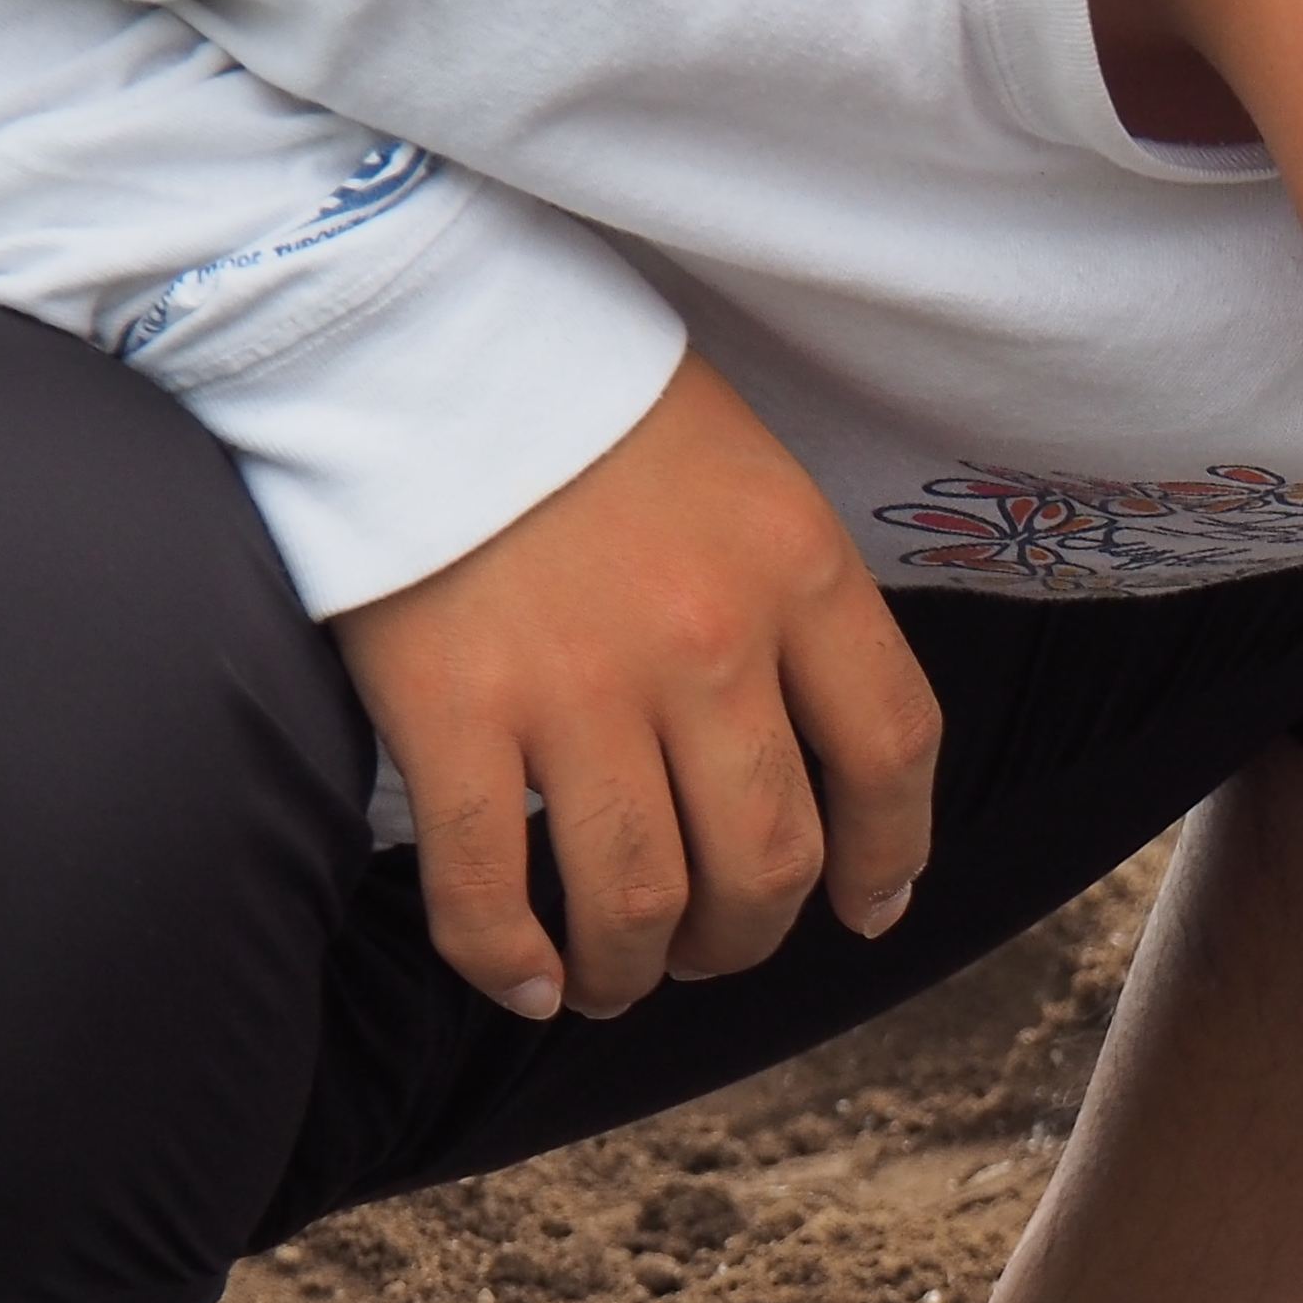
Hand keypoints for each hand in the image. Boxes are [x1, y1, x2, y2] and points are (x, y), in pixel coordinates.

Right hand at [331, 352, 940, 1019]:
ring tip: (618, 975)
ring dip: (637, 966)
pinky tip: (526, 980)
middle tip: (712, 947)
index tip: (870, 904)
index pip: (893, 750)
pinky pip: (487, 882)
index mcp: (797, 569)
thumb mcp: (744, 476)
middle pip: (772, 858)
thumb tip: (836, 764)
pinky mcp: (448, 707)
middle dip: (749, 936)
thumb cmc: (583, 399)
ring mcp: (577, 683)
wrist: (410, 322)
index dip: (890, 852)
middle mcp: (706, 640)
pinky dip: (508, 958)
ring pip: (643, 898)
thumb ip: (794, 606)